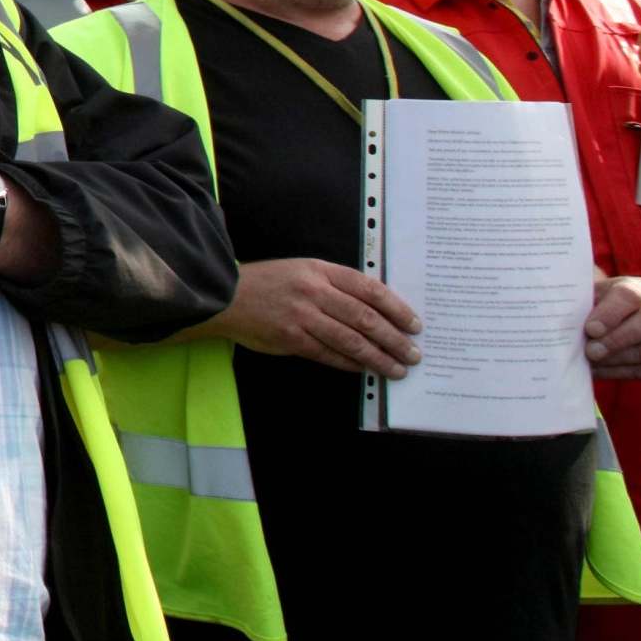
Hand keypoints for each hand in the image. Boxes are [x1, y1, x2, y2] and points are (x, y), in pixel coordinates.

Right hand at [210, 258, 421, 378]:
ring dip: (378, 357)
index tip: (414, 325)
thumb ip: (336, 286)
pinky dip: (350, 364)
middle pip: (365, 318)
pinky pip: (329, 354)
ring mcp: (303, 316)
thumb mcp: (304, 271)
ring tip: (396, 369)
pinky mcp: (291, 339)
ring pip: (351, 340)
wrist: (227, 296)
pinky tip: (364, 369)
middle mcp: (315, 292)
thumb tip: (375, 312)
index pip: (370, 289)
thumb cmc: (270, 283)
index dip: (397, 309)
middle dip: (394, 339)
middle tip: (412, 354)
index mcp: (322, 271)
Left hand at [585, 275, 640, 379]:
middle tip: (591, 352)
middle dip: (619, 339)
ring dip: (620, 359)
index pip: (631, 296)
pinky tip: (603, 371)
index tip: (590, 329)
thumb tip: (563, 321)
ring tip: (592, 364)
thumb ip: (580, 306)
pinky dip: (625, 372)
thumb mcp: (589, 299)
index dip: (611, 313)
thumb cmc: (597, 309)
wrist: (616, 323)